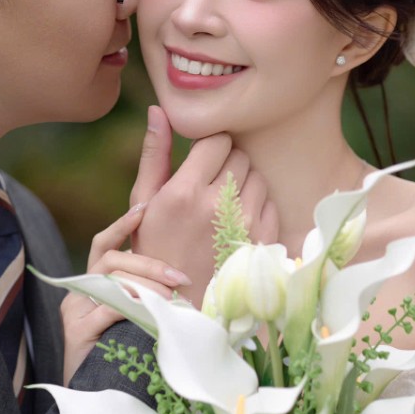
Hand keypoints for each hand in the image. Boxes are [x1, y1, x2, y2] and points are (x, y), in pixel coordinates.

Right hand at [61, 204, 189, 383]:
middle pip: (111, 259)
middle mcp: (79, 294)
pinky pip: (108, 309)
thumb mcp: (134, 320)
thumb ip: (145, 295)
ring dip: (147, 285)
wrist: (99, 401)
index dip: (122, 224)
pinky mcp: (78, 333)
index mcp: (92, 286)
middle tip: (181, 279)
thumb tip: (180, 276)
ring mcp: (76, 312)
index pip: (103, 244)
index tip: (144, 207)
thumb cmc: (124, 360)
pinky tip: (152, 313)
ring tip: (172, 298)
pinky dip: (133, 308)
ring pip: (111, 280)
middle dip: (150, 264)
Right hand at [128, 106, 278, 304]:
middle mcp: (216, 205)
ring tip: (222, 207)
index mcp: (183, 192)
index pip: (217, 140)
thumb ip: (154, 153)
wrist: (179, 303)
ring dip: (243, 185)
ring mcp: (244, 224)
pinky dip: (256, 207)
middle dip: (227, 164)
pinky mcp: (262, 239)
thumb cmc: (154, 248)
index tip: (202, 163)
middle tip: (210, 186)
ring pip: (257, 177)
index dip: (210, 148)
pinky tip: (235, 224)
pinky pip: (270, 202)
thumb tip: (158, 109)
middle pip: (240, 155)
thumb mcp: (144, 203)